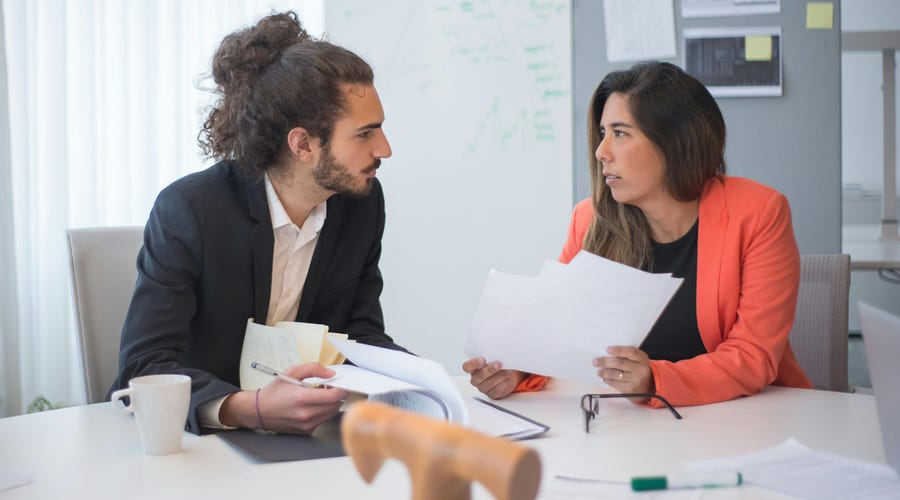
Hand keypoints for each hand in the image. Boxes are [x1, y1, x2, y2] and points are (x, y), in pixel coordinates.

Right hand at [221, 363, 347, 433]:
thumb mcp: (291, 372)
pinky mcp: (306, 431)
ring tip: (319, 396)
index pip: (333, 396)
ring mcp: (306, 425)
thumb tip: (330, 373)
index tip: (342, 384)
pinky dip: (322, 412)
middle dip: (335, 395)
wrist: (259, 411)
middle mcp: (305, 414)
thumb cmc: (273, 392)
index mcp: (302, 398)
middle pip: (335, 405)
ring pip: (331, 413)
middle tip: (328, 388)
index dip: (342, 389)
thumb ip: (313, 368)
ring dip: (330, 404)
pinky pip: (323, 420)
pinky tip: (313, 406)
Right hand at [462, 357, 526, 399]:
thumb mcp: (494, 356)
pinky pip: (496, 390)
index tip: (482, 359)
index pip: (467, 367)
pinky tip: (508, 378)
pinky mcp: (492, 393)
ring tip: (507, 371)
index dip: (473, 364)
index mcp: (473, 368)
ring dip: (499, 376)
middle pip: (478, 377)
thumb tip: (498, 347)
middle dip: (489, 370)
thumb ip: (491, 353)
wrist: (510, 373)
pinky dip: (503, 383)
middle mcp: (476, 378)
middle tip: (498, 364)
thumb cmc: (499, 362)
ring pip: (489, 384)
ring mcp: (483, 387)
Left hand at [593, 346, 653, 398]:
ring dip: (604, 372)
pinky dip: (607, 380)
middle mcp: (640, 369)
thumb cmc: (639, 370)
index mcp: (642, 359)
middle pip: (619, 363)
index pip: (630, 352)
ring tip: (599, 371)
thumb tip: (607, 353)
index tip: (607, 349)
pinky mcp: (629, 390)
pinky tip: (604, 378)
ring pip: (615, 374)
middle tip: (595, 361)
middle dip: (605, 362)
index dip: (618, 350)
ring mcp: (635, 380)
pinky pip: (615, 383)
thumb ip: (627, 355)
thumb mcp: (638, 360)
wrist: (648, 388)